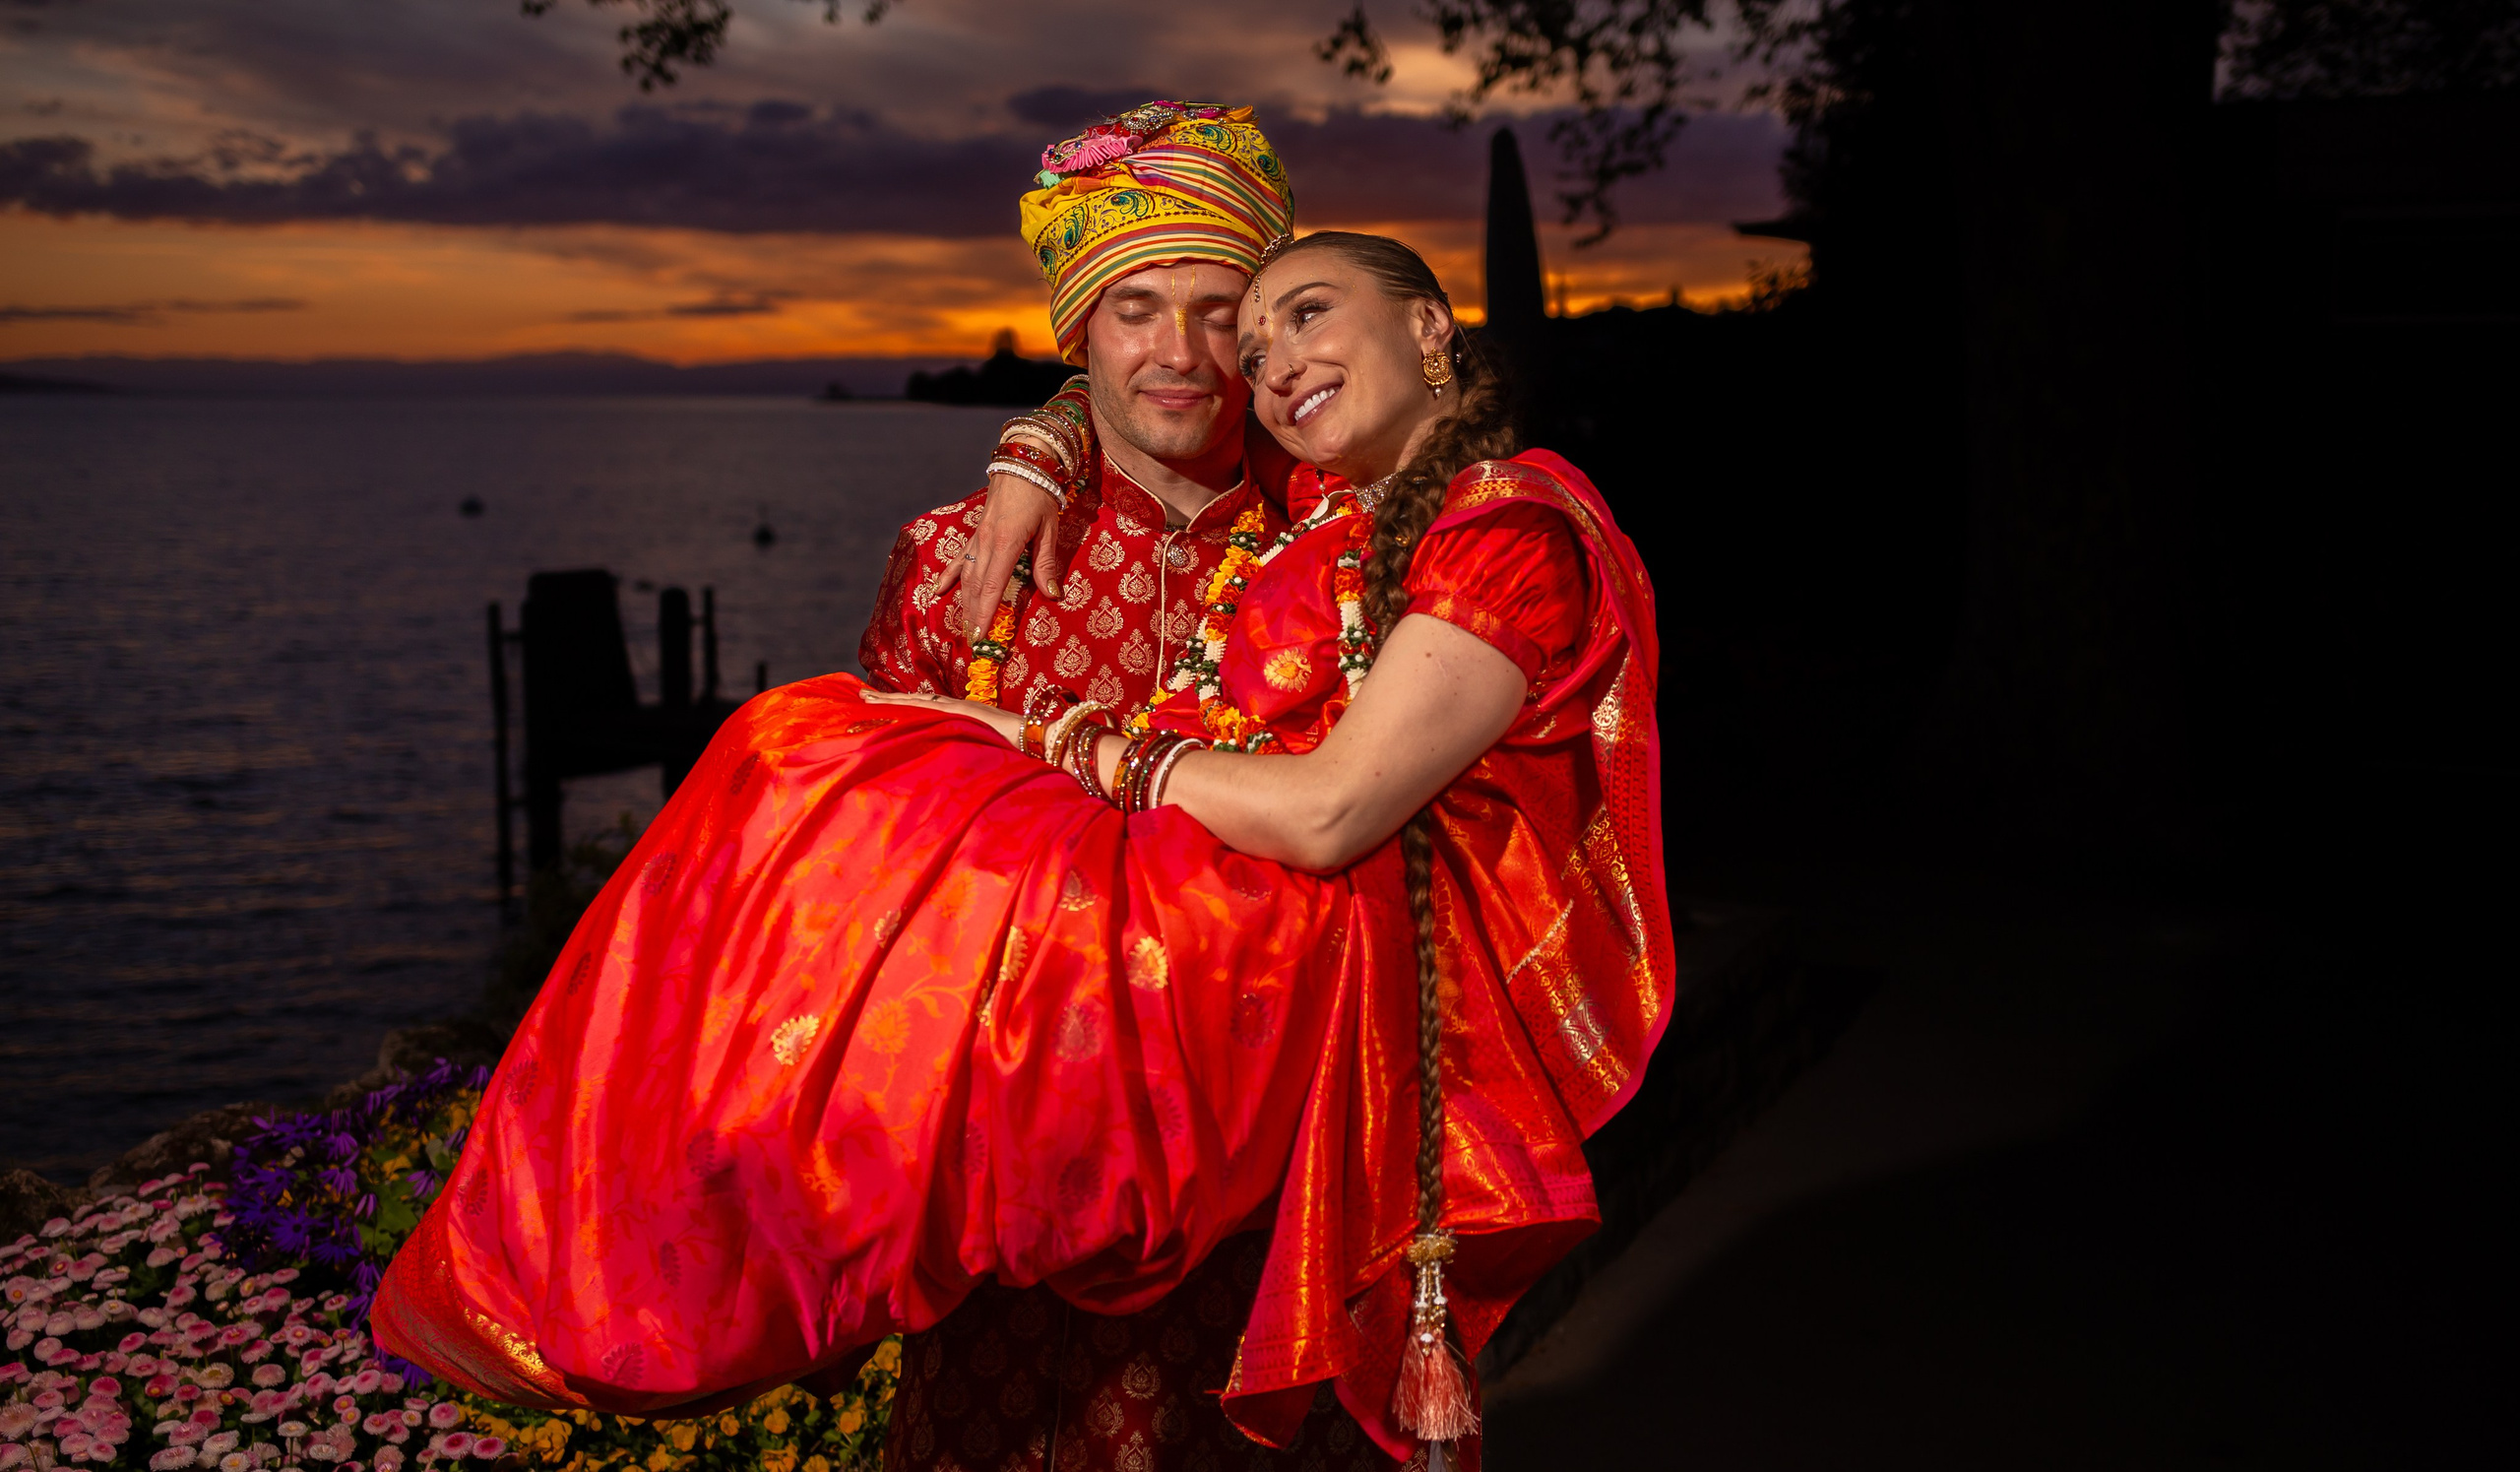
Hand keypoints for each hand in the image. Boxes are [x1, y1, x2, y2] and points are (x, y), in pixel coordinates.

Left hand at [860, 688, 1024, 747]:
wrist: (1038, 737)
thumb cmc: (1016, 747)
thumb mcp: (985, 746)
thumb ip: (969, 746)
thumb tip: (957, 760)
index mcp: (959, 715)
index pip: (922, 707)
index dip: (900, 703)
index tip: (879, 702)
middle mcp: (955, 708)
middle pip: (913, 701)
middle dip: (886, 699)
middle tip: (860, 694)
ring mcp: (958, 709)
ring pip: (916, 701)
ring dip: (890, 699)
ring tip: (866, 696)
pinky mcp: (961, 714)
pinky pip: (929, 709)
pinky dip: (908, 705)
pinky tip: (890, 703)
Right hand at [930, 473, 1066, 631]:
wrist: (1022, 463)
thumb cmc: (1041, 495)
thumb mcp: (1049, 529)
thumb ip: (1046, 563)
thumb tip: (1052, 595)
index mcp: (1005, 544)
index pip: (991, 587)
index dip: (984, 614)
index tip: (980, 637)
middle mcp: (985, 543)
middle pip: (974, 587)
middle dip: (973, 616)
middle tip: (974, 643)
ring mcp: (976, 538)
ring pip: (965, 576)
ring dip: (963, 603)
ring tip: (964, 627)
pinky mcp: (974, 534)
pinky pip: (958, 559)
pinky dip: (948, 577)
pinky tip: (938, 592)